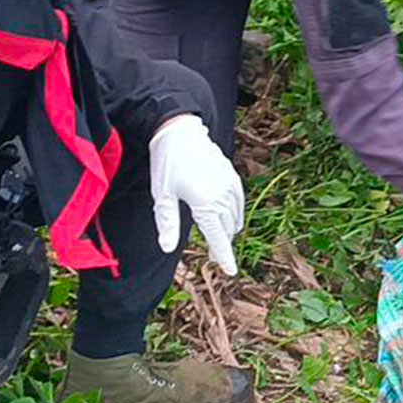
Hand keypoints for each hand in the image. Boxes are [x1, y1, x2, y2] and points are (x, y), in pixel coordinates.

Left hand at [149, 114, 244, 275]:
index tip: (231, 272)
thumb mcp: (162, 196)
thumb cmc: (167, 163)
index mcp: (205, 204)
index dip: (224, 256)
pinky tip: (224, 214)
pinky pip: (239, 202)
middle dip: (221, 243)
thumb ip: (167, 224)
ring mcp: (230, 186)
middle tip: (211, 254)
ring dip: (227, 228)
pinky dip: (233, 213)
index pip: (218, 238)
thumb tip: (167, 248)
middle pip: (227, 230)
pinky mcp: (232, 177)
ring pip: (235, 217)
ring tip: (216, 234)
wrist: (180, 131)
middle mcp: (222, 197)